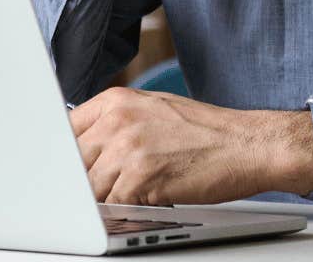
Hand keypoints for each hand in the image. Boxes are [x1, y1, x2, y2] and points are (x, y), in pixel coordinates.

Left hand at [69, 87, 312, 206]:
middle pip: (73, 163)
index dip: (65, 156)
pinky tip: (144, 203)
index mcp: (116, 100)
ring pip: (90, 188)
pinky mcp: (142, 178)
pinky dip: (124, 211)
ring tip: (133, 194)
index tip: (66, 170)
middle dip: (84, 181)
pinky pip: (113, 205)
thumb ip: (116, 123)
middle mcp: (117, 121)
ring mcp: (128, 149)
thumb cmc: (205, 131)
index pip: (65, 131)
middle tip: (104, 188)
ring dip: (106, 199)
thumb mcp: (153, 109)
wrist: (247, 144)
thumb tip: (84, 146)